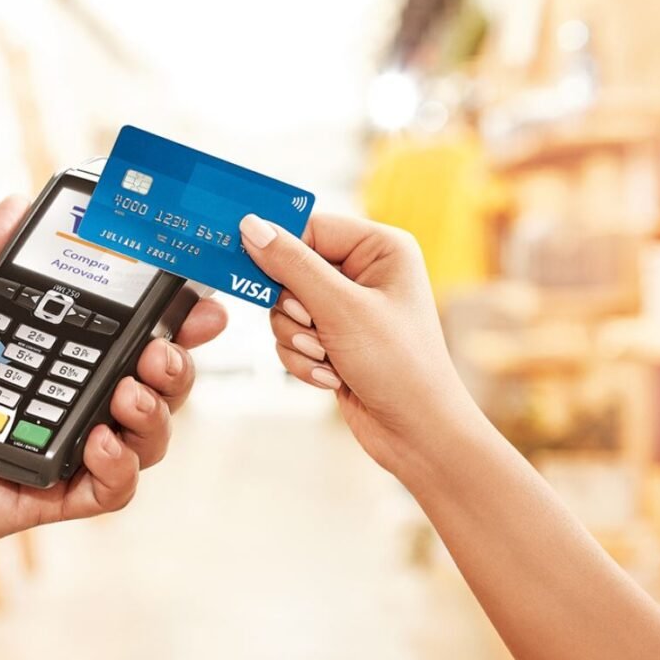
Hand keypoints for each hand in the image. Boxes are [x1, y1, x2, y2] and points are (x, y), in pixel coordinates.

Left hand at [0, 196, 226, 551]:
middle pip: (163, 384)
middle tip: (159, 351)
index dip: (182, 318)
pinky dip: (118, 466)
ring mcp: (78, 448)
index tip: (202, 301)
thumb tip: (16, 203)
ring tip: (128, 395)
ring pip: (151, 436)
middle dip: (179, 365)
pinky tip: (97, 442)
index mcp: (72, 352)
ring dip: (155, 413)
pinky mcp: (61, 493)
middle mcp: (85, 398)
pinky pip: (113, 488)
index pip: (143, 331)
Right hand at [238, 213, 477, 476]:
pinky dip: (303, 359)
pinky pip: (293, 337)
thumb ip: (292, 265)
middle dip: (293, 309)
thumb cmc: (399, 365)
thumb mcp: (341, 309)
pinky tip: (331, 375)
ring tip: (328, 357)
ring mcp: (348, 308)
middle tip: (312, 327)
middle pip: (290, 270)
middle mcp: (365, 272)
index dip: (278, 247)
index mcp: (380, 248)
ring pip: (285, 309)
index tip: (243, 259)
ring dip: (297, 340)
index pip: (309, 227)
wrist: (417, 433)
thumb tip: (252, 227)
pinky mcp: (335, 339)